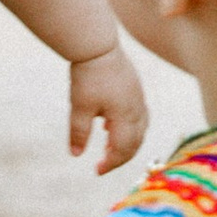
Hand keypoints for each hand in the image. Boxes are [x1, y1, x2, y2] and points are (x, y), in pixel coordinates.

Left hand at [70, 38, 148, 171]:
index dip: (111, 164)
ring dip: (127, 143)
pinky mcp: (135, 88)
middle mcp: (136, 109)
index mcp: (125, 116)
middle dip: (120, 157)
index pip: (122, 149)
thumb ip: (78, 132)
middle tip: (102, 164)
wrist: (97, 45)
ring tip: (109, 149)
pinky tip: (111, 126)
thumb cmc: (88, 75)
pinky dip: (129, 128)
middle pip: (135, 142)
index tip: (96, 171)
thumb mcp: (79, 107)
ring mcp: (138, 98)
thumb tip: (76, 155)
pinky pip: (139, 115)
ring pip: (140, 129)